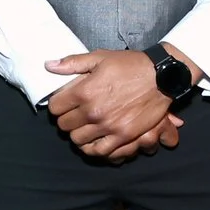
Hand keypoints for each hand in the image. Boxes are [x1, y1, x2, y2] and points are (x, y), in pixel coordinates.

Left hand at [44, 48, 175, 159]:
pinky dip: (93, 148)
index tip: (64, 103)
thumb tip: (49, 66)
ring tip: (84, 127)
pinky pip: (99, 151)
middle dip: (66, 119)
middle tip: (74, 115)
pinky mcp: (123, 136)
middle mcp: (93, 111)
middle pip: (65, 126)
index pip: (55, 107)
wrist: (161, 76)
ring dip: (78, 134)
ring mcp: (108, 126)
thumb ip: (72, 63)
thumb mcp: (100, 57)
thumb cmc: (131, 65)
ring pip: (78, 140)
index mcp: (84, 91)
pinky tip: (94, 141)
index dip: (57, 105)